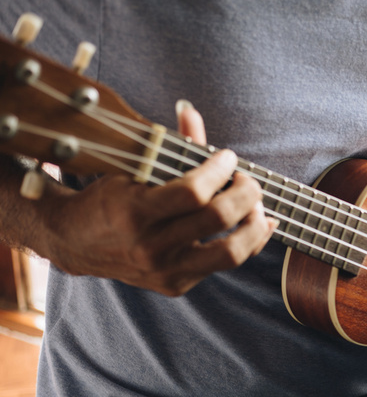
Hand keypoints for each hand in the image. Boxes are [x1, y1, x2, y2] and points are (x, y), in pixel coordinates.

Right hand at [38, 105, 277, 295]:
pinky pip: (225, 264)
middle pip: (218, 219)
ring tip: (258, 206)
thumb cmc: (112, 198)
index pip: (193, 192)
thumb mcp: (134, 168)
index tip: (227, 157)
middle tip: (248, 180)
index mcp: (135, 212)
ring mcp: (165, 270)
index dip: (219, 170)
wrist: (77, 243)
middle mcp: (151, 246)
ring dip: (256, 225)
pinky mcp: (177, 284)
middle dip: (246, 193)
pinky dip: (250, 242)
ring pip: (231, 253)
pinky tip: (259, 223)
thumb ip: (170, 144)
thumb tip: (191, 111)